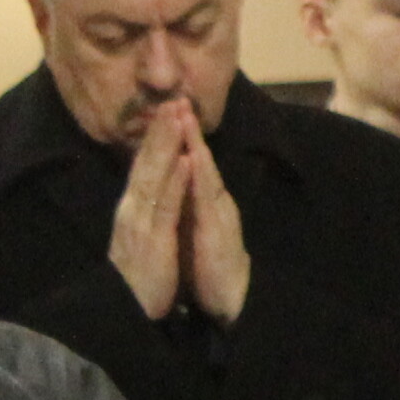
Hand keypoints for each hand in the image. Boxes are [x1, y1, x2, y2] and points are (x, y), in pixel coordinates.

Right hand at [110, 110, 191, 319]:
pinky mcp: (152, 239)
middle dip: (160, 130)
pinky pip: (166, 205)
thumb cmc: (138, 278)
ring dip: (166, 144)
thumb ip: (146, 214)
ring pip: (154, 175)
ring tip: (178, 116)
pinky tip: (186, 160)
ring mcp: (140, 222)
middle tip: (173, 99)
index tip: (167, 111)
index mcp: (133, 210)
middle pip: (146, 162)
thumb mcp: (141, 238)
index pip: (144, 167)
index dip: (155, 138)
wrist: (124, 313)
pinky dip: (176, 180)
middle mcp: (132, 210)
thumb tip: (152, 191)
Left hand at [179, 123, 251, 319]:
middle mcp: (213, 202)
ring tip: (186, 117)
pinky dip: (201, 176)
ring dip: (196, 143)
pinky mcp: (218, 229)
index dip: (180, 139)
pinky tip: (196, 158)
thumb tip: (177, 188)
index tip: (168, 112)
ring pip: (206, 171)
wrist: (230, 299)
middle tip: (178, 99)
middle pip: (200, 159)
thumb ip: (188, 207)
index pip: (191, 164)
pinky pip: (208, 198)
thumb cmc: (209, 267)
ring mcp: (218, 213)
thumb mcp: (194, 230)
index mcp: (203, 202)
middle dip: (188, 130)